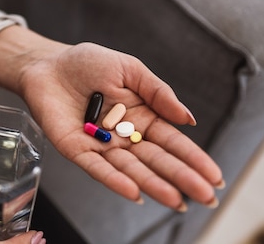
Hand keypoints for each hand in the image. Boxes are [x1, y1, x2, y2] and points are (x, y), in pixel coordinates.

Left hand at [0, 26, 222, 211]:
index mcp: (142, 117)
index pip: (172, 142)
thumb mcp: (129, 69)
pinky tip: (134, 192)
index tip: (215, 177)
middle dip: (181, 178)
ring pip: (130, 169)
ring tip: (177, 201)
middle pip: (156, 160)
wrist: (48, 64)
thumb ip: (157, 92)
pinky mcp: (76, 149)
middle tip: (206, 197)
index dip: (194, 159)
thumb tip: (188, 119)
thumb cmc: (88, 63)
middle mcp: (124, 136)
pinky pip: (96, 168)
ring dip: (153, 185)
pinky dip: (114, 180)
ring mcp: (101, 145)